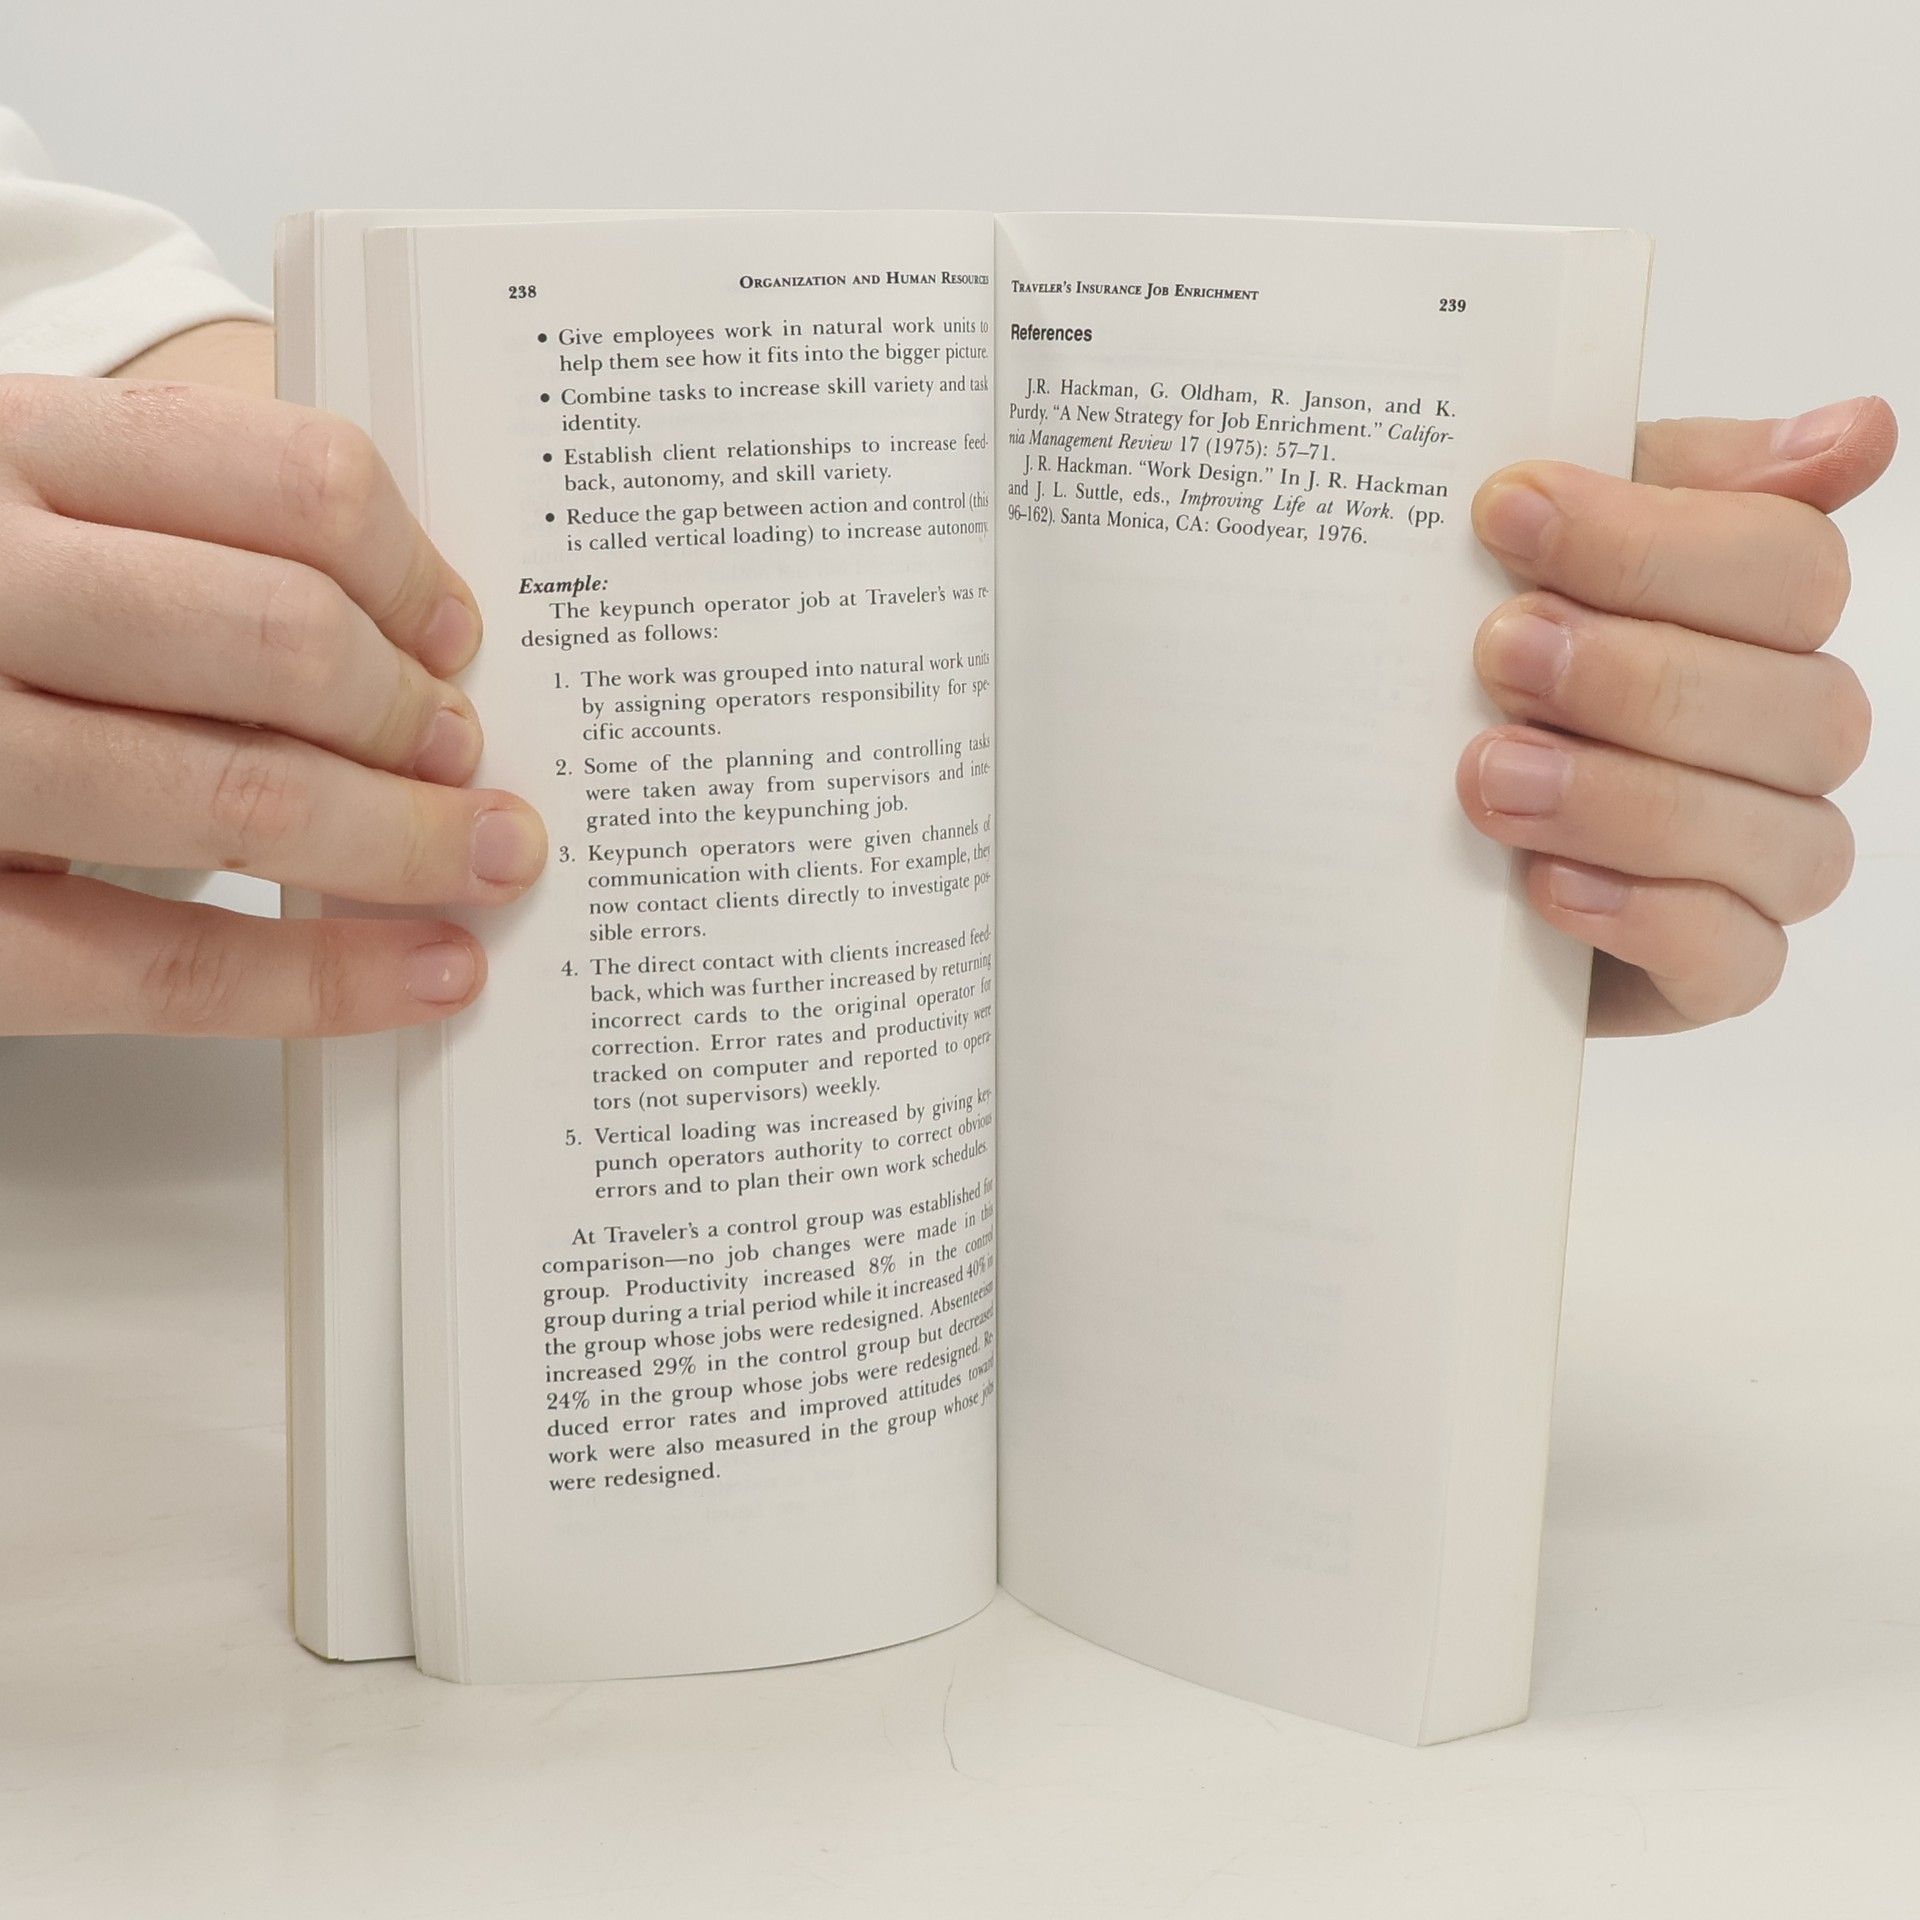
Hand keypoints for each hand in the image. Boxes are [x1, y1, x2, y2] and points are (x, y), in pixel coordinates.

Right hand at [0, 370, 547, 1036]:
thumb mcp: (51, 525)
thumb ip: (202, 545)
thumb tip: (434, 656)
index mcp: (14, 450)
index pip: (289, 480)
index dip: (410, 570)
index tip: (455, 638)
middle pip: (279, 636)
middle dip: (411, 714)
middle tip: (464, 757)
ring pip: (238, 798)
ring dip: (403, 841)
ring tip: (481, 858)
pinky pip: (166, 967)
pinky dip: (327, 980)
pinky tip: (430, 975)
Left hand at [1457, 397, 1897, 1034]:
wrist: (1393, 831)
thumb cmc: (1476, 670)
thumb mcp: (1536, 547)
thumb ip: (1669, 476)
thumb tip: (1860, 431)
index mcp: (1761, 617)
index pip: (1789, 566)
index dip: (1651, 542)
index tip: (1504, 512)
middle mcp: (1788, 734)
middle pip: (1800, 704)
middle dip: (1635, 676)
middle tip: (1498, 656)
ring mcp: (1763, 860)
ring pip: (1782, 837)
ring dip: (1628, 800)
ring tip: (1491, 777)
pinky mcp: (1711, 969)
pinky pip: (1737, 960)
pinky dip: (1645, 919)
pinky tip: (1547, 884)